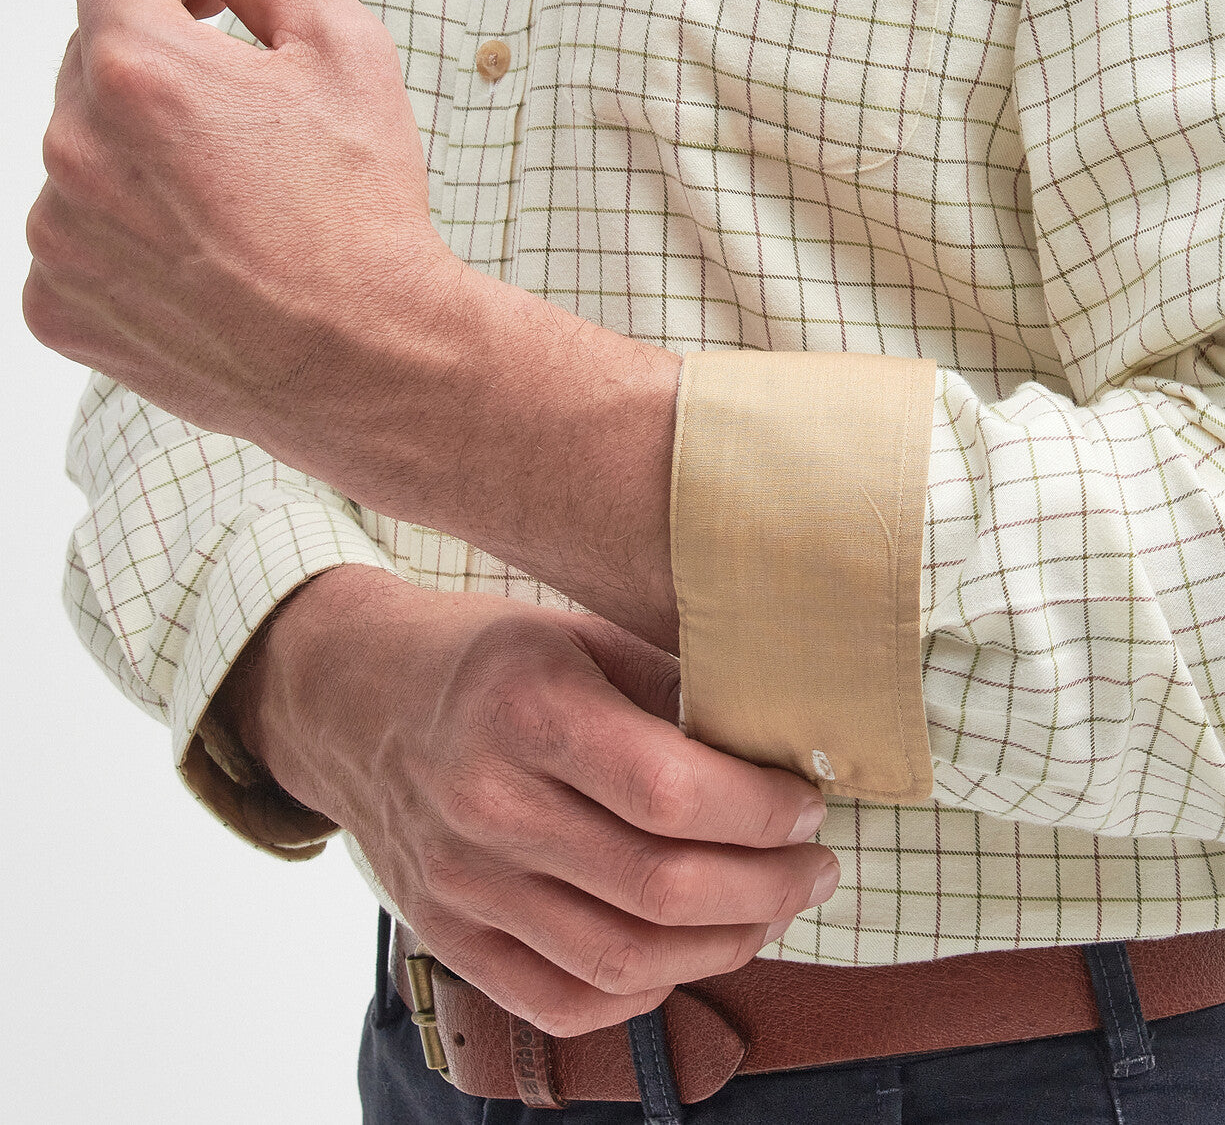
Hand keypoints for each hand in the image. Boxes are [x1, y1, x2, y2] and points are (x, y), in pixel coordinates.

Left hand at [24, 0, 452, 467]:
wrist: (368, 359)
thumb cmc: (365, 211)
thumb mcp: (346, 52)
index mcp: (136, 67)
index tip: (215, 13)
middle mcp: (72, 147)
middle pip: (90, 64)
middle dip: (158, 74)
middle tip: (245, 130)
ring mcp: (58, 237)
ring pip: (80, 157)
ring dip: (136, 161)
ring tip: (227, 208)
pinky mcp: (59, 309)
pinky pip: (72, 244)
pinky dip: (121, 243)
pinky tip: (197, 262)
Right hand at [219, 565, 840, 1036]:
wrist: (355, 700)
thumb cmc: (486, 659)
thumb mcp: (578, 635)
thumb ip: (671, 688)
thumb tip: (781, 747)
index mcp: (523, 709)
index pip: (669, 790)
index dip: (761, 811)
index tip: (806, 803)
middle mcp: (484, 803)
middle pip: (658, 887)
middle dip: (767, 887)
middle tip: (814, 864)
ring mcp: (460, 883)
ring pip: (624, 961)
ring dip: (725, 946)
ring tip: (769, 909)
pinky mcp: (448, 936)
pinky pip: (565, 1002)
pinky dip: (647, 989)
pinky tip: (687, 948)